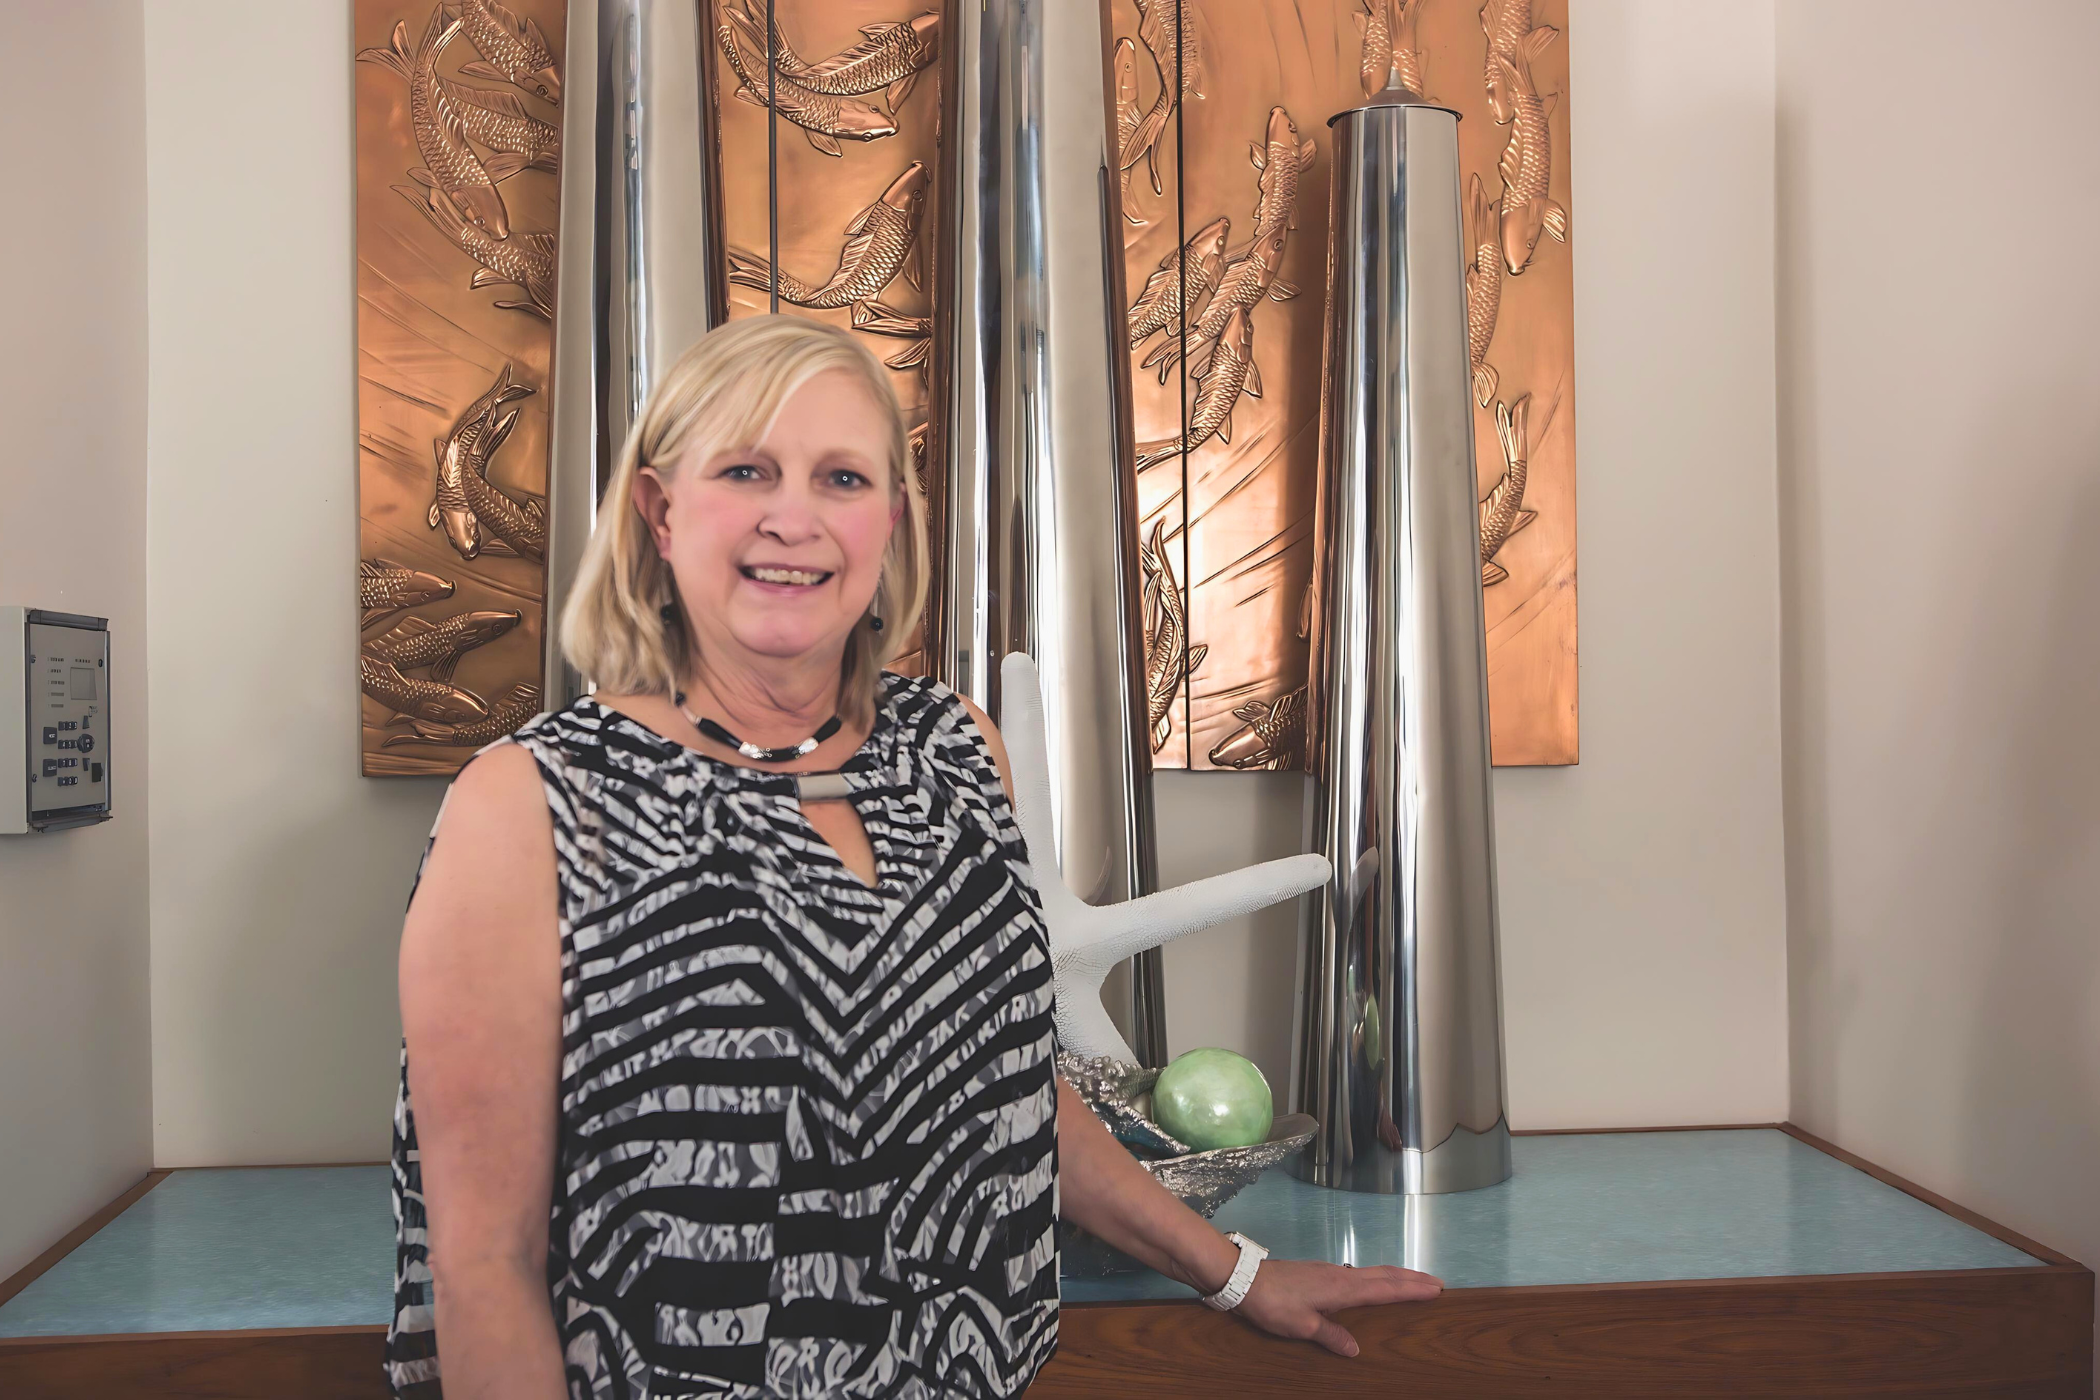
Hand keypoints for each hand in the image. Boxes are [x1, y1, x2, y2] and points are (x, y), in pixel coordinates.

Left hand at [1231, 1257, 1442, 1356]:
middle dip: (1411, 1278)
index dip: (1411, 1289)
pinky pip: (1357, 1273)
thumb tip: (1356, 1349)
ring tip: (1412, 1281)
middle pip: (1383, 1274)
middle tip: (1436, 1282)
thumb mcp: (1301, 1326)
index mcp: (1342, 1288)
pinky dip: (1375, 1276)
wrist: (1244, 1278)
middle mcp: (1340, 1275)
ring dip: (1395, 1275)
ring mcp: (1329, 1270)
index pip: (1385, 1288)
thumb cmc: (1273, 1304)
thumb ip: (1330, 1335)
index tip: (1436, 1288)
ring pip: (1370, 1271)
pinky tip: (1371, 1284)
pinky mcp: (1318, 1271)